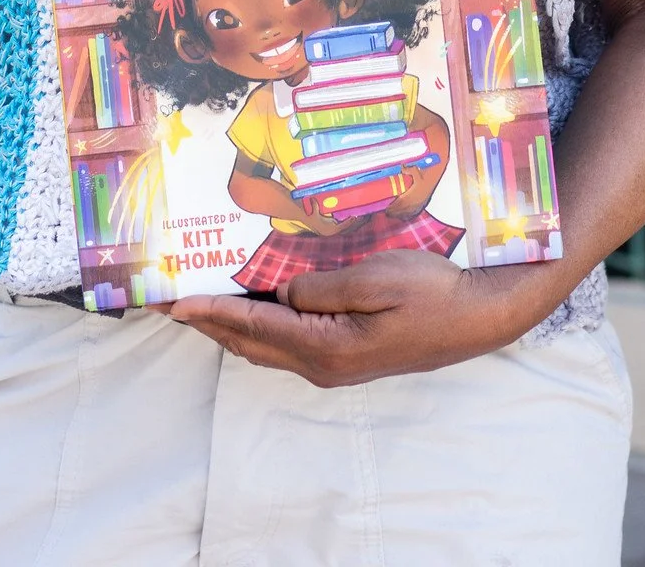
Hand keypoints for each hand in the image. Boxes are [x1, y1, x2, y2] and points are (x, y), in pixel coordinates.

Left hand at [163, 250, 539, 385]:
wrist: (474, 318)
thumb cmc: (429, 293)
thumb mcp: (374, 280)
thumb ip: (319, 289)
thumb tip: (282, 294)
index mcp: (325, 346)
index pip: (254, 327)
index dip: (211, 311)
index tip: (175, 301)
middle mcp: (321, 364)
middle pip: (251, 344)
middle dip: (208, 323)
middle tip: (170, 304)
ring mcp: (332, 365)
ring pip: (266, 347)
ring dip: (230, 327)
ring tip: (198, 304)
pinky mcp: (344, 356)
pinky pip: (287, 344)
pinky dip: (258, 327)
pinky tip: (251, 308)